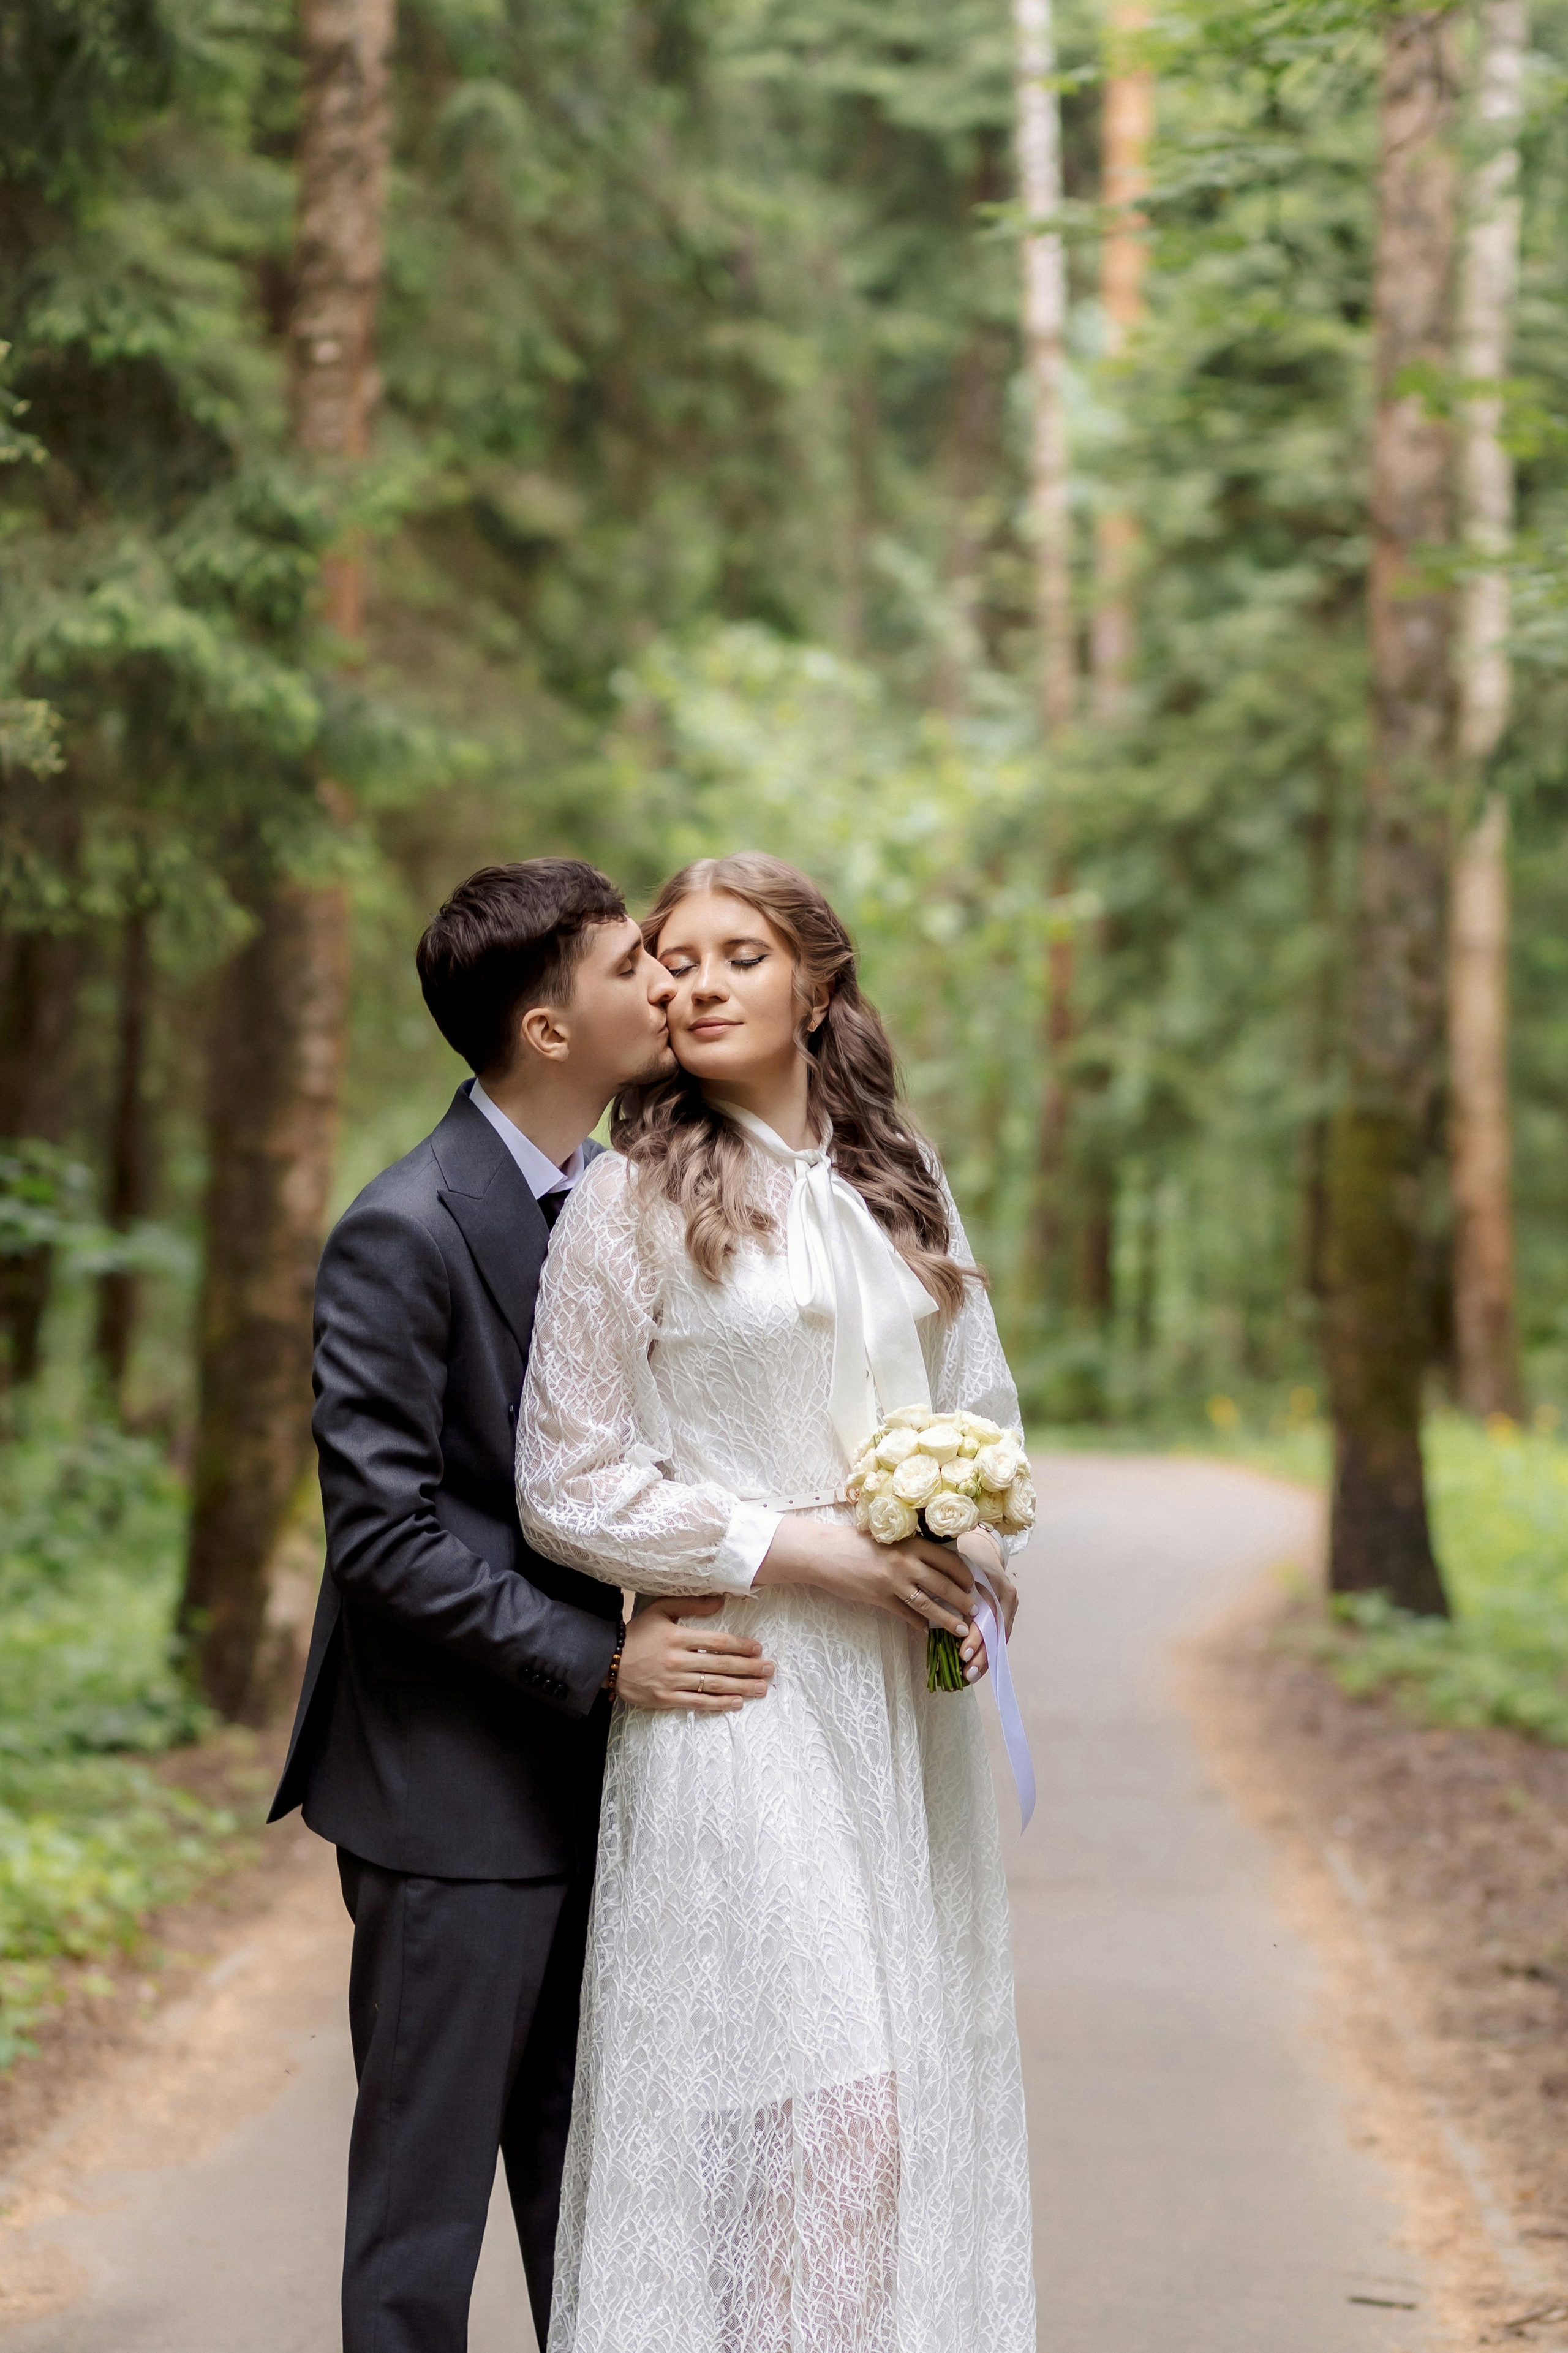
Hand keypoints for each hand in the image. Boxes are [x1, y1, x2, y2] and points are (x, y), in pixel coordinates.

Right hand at [615, 1595, 774, 1714]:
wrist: (607, 1660)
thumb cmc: (637, 1632)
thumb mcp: (660, 1609)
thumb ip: (690, 1603)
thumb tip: (721, 1600)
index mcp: (678, 1636)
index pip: (717, 1642)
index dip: (741, 1646)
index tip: (758, 1649)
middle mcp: (678, 1660)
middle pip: (721, 1664)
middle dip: (749, 1668)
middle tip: (769, 1670)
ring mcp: (672, 1681)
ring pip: (713, 1685)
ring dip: (740, 1687)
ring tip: (761, 1688)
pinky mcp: (665, 1699)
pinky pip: (697, 1703)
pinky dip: (719, 1703)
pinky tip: (736, 1703)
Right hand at [756, 1518, 974, 1636]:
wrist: (825, 1551)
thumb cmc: (856, 1540)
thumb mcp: (889, 1537)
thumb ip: (911, 1549)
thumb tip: (935, 1561)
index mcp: (911, 1544)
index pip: (948, 1561)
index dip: (964, 1575)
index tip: (974, 1585)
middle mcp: (906, 1563)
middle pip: (944, 1585)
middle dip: (963, 1601)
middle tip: (977, 1612)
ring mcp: (893, 1583)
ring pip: (928, 1605)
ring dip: (947, 1619)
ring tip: (961, 1629)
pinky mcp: (880, 1599)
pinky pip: (905, 1614)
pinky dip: (918, 1624)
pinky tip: (926, 1631)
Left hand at [958, 1548, 1017, 1682]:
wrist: (982, 1549)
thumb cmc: (967, 1560)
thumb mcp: (961, 1573)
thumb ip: (956, 1595)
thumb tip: (942, 1624)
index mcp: (998, 1587)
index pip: (990, 1619)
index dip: (977, 1638)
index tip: (964, 1654)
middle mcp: (1008, 1598)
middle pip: (997, 1632)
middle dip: (983, 1655)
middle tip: (968, 1673)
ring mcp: (1010, 1606)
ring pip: (999, 1638)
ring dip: (986, 1659)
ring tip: (971, 1675)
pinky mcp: (1006, 1613)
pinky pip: (998, 1636)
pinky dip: (989, 1652)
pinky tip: (978, 1667)